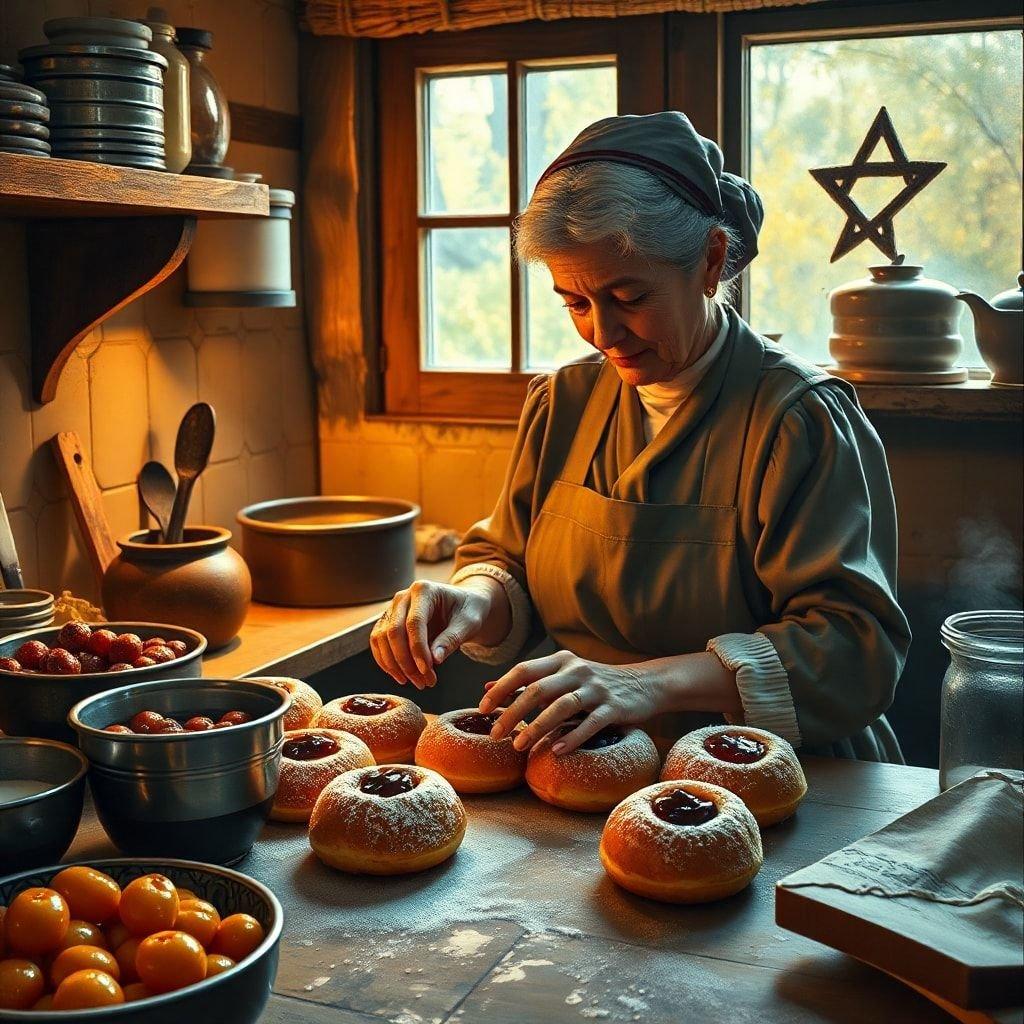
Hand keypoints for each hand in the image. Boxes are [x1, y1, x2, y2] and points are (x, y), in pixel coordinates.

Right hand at [370, 580, 493, 688]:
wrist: (463, 606)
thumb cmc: (468, 611)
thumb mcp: (468, 623)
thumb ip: (451, 639)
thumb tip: (434, 660)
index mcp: (424, 590)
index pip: (414, 622)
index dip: (418, 649)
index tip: (427, 670)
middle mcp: (403, 597)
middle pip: (394, 631)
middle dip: (406, 662)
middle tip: (423, 683)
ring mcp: (392, 608)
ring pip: (382, 639)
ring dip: (395, 665)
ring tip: (416, 682)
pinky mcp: (387, 621)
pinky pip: (378, 642)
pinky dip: (386, 661)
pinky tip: (401, 676)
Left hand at [478, 650, 663, 753]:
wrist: (647, 683)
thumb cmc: (596, 684)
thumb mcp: (562, 676)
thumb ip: (527, 682)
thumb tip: (486, 688)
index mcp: (561, 661)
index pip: (523, 670)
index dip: (500, 688)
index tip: (481, 708)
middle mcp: (576, 671)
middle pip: (537, 689)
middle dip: (512, 712)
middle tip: (495, 735)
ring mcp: (596, 689)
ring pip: (561, 706)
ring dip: (537, 726)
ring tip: (519, 746)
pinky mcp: (614, 708)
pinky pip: (590, 723)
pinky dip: (572, 737)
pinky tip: (556, 751)